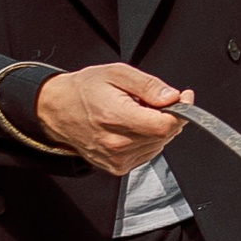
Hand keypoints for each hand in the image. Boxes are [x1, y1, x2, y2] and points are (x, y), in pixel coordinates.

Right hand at [36, 63, 190, 175]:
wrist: (57, 109)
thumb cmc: (84, 90)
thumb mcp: (117, 73)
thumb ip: (148, 85)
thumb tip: (172, 97)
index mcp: (116, 118)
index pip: (165, 125)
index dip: (180, 111)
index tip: (183, 98)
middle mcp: (116, 144)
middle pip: (165, 135)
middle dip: (167, 116)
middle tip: (151, 101)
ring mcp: (116, 159)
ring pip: (159, 145)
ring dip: (156, 128)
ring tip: (135, 113)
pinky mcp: (117, 167)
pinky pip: (148, 153)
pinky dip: (147, 140)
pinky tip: (131, 127)